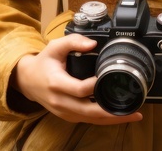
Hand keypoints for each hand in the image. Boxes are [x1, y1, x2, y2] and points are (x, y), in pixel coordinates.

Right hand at [10, 34, 143, 124]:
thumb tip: (93, 43)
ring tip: (133, 115)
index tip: (109, 78)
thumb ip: (73, 42)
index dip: (95, 86)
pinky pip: (88, 120)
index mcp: (56, 83)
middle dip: (112, 112)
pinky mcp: (68, 116)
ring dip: (112, 119)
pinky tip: (118, 116)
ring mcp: (64, 112)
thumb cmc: (43, 62)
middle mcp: (61, 101)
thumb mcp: (54, 46)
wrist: (27, 81)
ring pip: (91, 120)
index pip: (79, 89)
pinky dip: (104, 119)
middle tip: (134, 109)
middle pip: (89, 111)